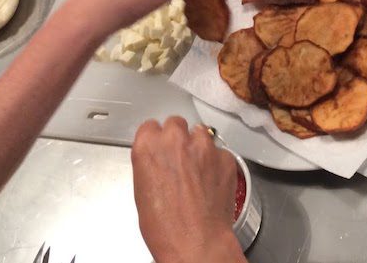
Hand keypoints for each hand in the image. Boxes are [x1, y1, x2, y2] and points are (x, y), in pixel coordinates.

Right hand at [132, 117, 243, 262]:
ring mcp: (203, 146)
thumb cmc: (166, 227)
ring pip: (200, 132)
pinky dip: (216, 163)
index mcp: (148, 147)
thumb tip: (156, 160)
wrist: (196, 243)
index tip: (159, 147)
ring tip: (197, 170)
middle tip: (178, 158)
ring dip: (198, 146)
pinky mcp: (225, 156)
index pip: (150, 126)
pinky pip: (220, 152)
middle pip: (176, 123)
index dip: (155, 138)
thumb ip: (149, 164)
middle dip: (177, 138)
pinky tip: (211, 181)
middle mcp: (175, 140)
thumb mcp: (141, 192)